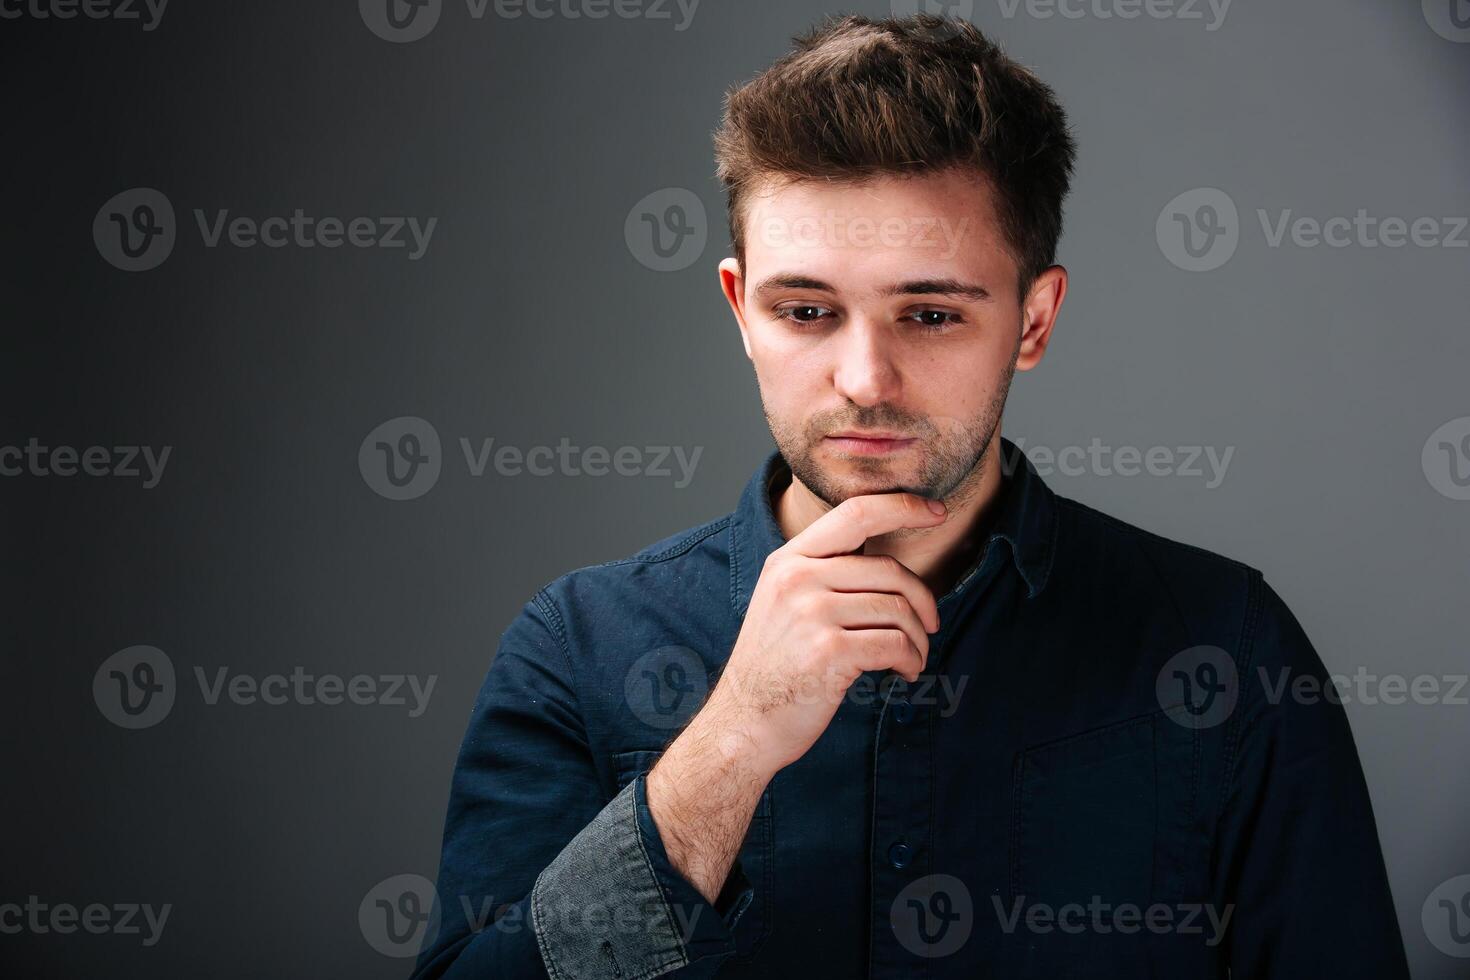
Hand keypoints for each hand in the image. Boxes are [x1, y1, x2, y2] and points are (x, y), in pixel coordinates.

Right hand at [706, 491, 944, 777]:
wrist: (743, 723)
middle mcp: (797, 578)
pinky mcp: (829, 651)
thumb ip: (824, 574)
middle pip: (889, 570)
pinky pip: (895, 644)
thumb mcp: (783, 602)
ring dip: (918, 639)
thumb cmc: (774, 666)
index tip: (937, 511)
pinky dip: (911, 660)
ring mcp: (811, 613)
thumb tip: (890, 566)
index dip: (903, 507)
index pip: (856, 513)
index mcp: (788, 560)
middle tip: (929, 626)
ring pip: (898, 610)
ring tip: (913, 658)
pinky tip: (904, 672)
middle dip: (922, 600)